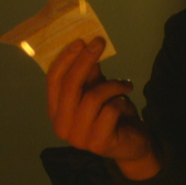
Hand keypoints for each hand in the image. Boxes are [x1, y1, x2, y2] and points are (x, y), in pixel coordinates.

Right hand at [46, 38, 159, 179]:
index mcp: (56, 110)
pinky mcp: (98, 142)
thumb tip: (85, 44)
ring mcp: (78, 137)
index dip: (65, 58)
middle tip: (100, 43)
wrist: (132, 144)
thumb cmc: (111, 115)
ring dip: (112, 86)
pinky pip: (110, 110)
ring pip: (92, 97)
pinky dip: (120, 101)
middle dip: (85, 60)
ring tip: (124, 86)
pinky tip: (125, 103)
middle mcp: (61, 125)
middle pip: (70, 86)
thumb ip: (89, 73)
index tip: (81, 40)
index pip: (53, 80)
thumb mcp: (98, 89)